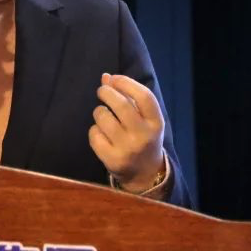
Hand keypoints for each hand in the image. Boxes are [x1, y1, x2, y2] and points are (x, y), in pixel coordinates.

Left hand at [88, 73, 165, 191]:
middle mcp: (144, 136)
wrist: (144, 173)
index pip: (143, 96)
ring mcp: (127, 149)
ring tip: (104, 116)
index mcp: (156, 122)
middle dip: (106, 92)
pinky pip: (94, 134)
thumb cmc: (143, 137)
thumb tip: (106, 77)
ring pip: (103, 118)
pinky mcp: (112, 160)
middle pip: (120, 104)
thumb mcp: (143, 118)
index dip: (126, 83)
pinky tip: (101, 134)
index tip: (114, 79)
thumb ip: (127, 97)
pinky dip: (94, 130)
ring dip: (99, 112)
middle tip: (102, 91)